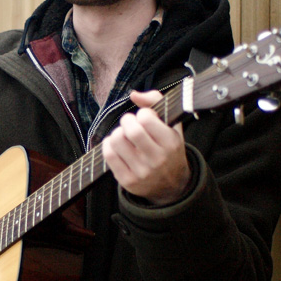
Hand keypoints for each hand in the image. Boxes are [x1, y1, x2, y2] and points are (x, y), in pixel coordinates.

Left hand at [102, 89, 191, 205]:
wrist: (172, 186)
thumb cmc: (169, 149)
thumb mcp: (172, 125)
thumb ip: (156, 102)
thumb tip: (133, 95)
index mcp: (171, 143)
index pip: (146, 119)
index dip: (142, 113)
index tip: (145, 118)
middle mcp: (157, 159)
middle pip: (131, 130)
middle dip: (126, 121)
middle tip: (130, 123)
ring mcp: (142, 172)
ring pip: (117, 141)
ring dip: (117, 132)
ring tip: (123, 135)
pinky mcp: (127, 181)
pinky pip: (109, 155)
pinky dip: (108, 144)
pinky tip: (116, 145)